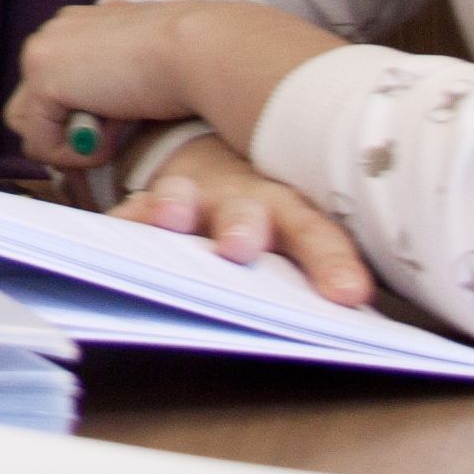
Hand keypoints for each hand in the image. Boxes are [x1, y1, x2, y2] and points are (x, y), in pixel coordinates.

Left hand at [6, 0, 345, 169]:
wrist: (203, 49)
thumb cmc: (196, 62)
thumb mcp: (152, 69)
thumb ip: (120, 84)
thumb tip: (106, 116)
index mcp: (84, 25)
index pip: (58, 81)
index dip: (84, 115)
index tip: (125, 124)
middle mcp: (57, 32)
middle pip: (33, 104)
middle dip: (69, 130)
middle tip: (120, 133)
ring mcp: (43, 53)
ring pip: (30, 125)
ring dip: (71, 143)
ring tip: (117, 133)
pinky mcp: (43, 80)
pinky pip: (41, 142)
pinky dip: (78, 154)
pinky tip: (115, 135)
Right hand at [100, 129, 375, 308]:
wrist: (218, 162)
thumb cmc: (268, 221)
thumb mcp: (296, 238)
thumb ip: (318, 269)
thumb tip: (353, 312)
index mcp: (292, 216)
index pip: (318, 236)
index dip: (332, 262)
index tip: (346, 293)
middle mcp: (243, 201)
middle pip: (249, 211)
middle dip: (244, 227)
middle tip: (240, 247)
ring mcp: (192, 197)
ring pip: (184, 197)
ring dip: (178, 205)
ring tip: (170, 217)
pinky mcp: (148, 203)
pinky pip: (134, 210)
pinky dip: (128, 220)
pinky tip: (120, 226)